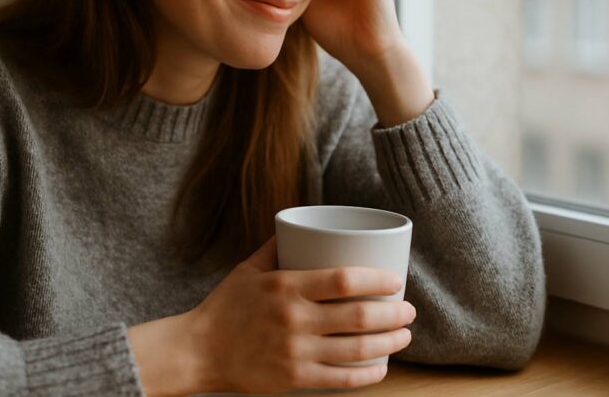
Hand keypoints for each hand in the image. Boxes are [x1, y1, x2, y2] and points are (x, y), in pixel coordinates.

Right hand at [187, 236, 415, 393]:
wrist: (198, 350)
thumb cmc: (226, 306)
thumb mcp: (249, 269)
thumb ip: (277, 247)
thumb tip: (304, 227)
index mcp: (285, 286)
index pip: (342, 280)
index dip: (377, 279)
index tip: (396, 279)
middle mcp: (293, 319)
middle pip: (358, 316)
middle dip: (394, 313)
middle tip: (409, 310)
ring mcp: (295, 352)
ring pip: (356, 349)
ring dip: (389, 342)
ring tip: (404, 335)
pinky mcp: (294, 379)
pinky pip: (341, 380)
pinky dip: (368, 374)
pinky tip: (382, 366)